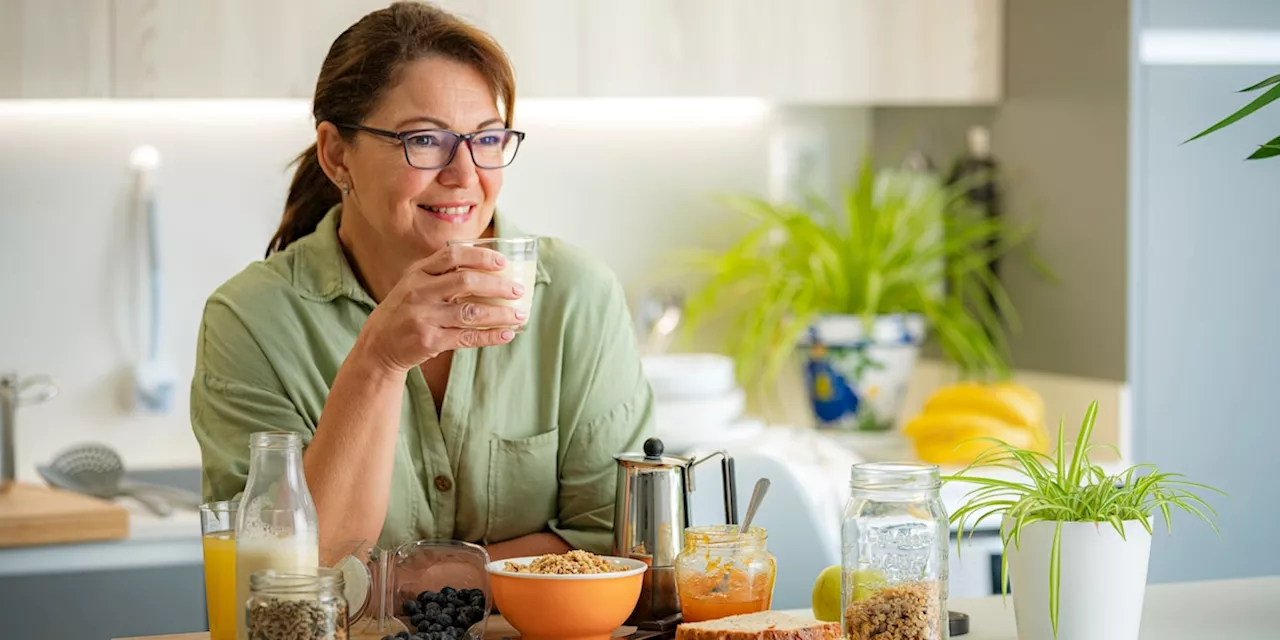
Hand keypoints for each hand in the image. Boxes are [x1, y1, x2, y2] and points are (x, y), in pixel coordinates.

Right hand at [352, 245, 525, 374]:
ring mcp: (423, 317)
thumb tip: (489, 270)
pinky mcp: (429, 341)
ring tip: (520, 315)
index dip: (481, 257)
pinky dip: (490, 336)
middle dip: (497, 285)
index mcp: (418, 273)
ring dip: (501, 314)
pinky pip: (467, 337)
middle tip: (518, 290)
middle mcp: (419, 292)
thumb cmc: (406, 311)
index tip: (503, 262)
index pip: (452, 256)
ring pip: (471, 312)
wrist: (378, 344)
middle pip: (466, 281)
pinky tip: (507, 334)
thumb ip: (443, 275)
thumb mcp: (415, 285)